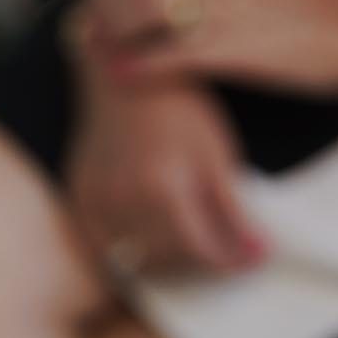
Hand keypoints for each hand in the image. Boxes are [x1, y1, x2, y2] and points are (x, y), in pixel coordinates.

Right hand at [67, 44, 265, 276]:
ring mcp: (97, 201)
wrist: (129, 75)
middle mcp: (126, 201)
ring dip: (172, 261)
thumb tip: (257, 252)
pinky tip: (157, 238)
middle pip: (170, 260)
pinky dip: (134, 250)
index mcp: (166, 188)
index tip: (252, 259)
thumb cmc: (182, 109)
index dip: (231, 262)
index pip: (201, 252)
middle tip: (229, 249)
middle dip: (205, 263)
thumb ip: (234, 210)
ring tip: (197, 242)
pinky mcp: (80, 198)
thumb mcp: (219, 154)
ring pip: (137, 259)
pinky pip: (105, 247)